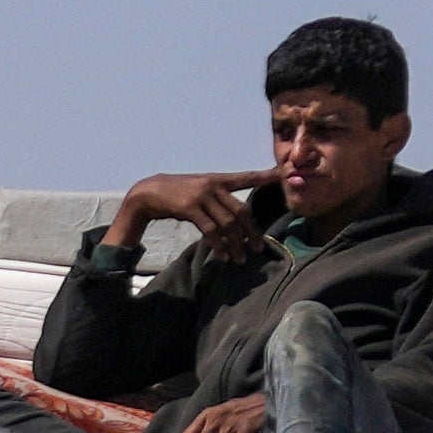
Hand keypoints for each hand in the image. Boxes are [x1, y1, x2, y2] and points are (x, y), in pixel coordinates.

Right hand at [109, 167, 273, 254]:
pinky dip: (218, 246)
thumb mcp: (200, 189)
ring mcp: (201, 196)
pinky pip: (210, 230)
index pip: (246, 177)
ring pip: (227, 223)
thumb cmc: (177, 194)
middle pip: (241, 210)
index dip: (264, 176)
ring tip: (240, 258)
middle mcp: (213, 185)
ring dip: (236, 244)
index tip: (283, 174)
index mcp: (218, 179)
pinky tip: (223, 256)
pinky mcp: (189, 207)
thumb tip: (237, 220)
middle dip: (252, 231)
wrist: (149, 192)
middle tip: (258, 248)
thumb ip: (219, 199)